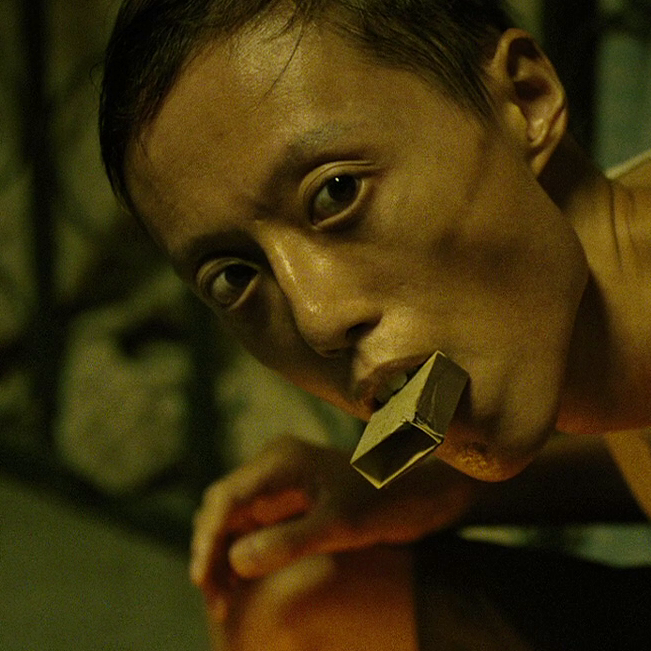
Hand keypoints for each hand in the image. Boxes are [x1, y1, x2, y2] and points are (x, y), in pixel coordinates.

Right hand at [190, 434, 475, 617]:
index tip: (203, 580)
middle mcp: (273, 468)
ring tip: (223, 602)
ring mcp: (279, 485)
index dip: (208, 539)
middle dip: (211, 551)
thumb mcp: (341, 524)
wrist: (419, 495)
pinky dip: (241, 556)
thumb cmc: (386, 502)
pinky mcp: (288, 503)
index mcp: (281, 460)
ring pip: (233, 521)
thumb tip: (235, 561)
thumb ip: (290, 541)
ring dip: (223, 557)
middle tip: (215, 601)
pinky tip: (241, 586)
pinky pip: (252, 528)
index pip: (227, 497)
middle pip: (223, 508)